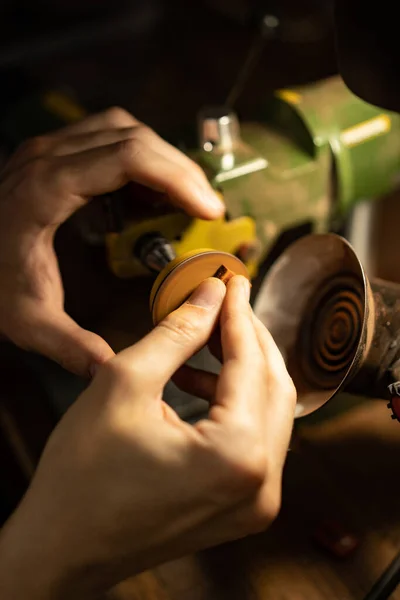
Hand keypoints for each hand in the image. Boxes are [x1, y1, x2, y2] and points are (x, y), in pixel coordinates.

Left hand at [0, 107, 223, 376]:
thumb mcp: (25, 319)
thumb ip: (70, 345)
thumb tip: (113, 368)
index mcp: (46, 189)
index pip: (128, 159)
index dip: (178, 179)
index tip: (209, 210)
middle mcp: (48, 159)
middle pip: (134, 138)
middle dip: (181, 171)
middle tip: (208, 209)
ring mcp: (49, 152)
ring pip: (124, 130)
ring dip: (162, 159)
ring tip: (187, 197)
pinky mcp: (53, 157)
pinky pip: (108, 139)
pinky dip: (140, 159)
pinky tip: (151, 191)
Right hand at [0, 276, 295, 599]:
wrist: (62, 546)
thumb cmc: (80, 478)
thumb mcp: (125, 384)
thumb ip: (177, 332)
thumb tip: (209, 295)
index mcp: (237, 457)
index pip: (250, 363)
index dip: (238, 314)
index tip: (232, 282)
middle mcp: (260, 485)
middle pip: (273, 386)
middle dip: (249, 337)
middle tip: (226, 302)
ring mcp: (255, 502)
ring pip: (268, 411)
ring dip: (242, 369)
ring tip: (206, 339)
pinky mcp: (241, 506)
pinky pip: (253, 439)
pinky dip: (233, 403)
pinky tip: (200, 381)